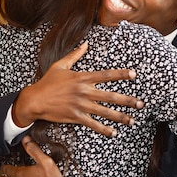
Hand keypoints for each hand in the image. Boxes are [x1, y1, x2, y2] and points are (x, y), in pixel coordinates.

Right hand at [13, 42, 143, 136]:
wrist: (35, 100)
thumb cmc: (47, 82)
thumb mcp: (60, 65)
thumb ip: (75, 54)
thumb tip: (86, 43)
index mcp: (82, 77)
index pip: (106, 75)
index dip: (121, 74)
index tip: (134, 75)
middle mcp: (84, 91)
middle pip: (111, 96)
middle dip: (128, 100)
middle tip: (141, 104)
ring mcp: (80, 105)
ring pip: (105, 112)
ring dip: (120, 117)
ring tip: (133, 120)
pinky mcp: (75, 116)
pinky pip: (93, 124)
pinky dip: (104, 129)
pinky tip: (114, 132)